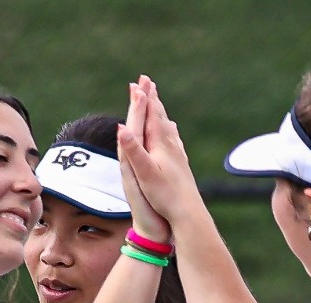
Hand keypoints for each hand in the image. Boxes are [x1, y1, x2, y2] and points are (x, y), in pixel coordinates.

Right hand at [118, 77, 202, 233]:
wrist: (188, 214)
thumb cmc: (165, 196)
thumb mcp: (145, 173)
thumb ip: (133, 150)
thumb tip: (122, 128)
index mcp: (161, 144)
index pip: (151, 114)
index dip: (144, 97)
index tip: (139, 80)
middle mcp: (171, 145)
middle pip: (160, 116)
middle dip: (152, 98)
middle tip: (148, 82)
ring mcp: (178, 154)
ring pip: (168, 126)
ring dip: (160, 112)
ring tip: (157, 102)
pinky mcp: (181, 164)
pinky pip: (173, 140)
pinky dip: (168, 129)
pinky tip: (171, 132)